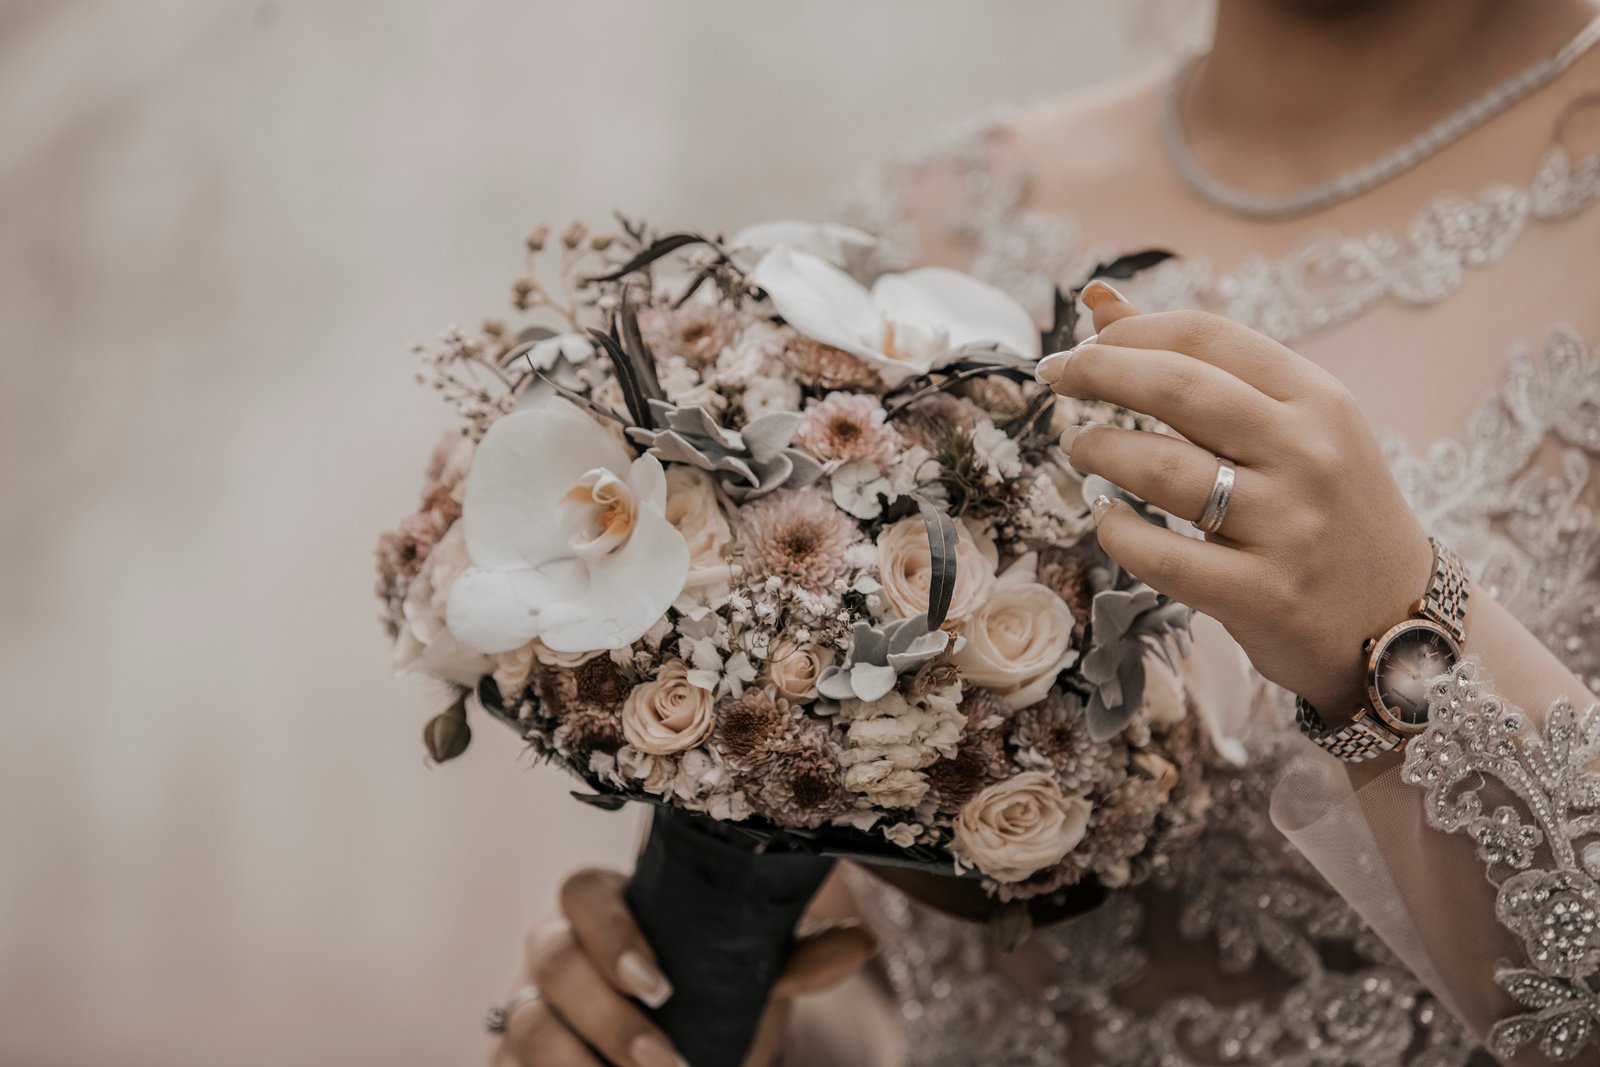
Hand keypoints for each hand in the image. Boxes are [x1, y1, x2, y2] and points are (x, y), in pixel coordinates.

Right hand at [491, 867, 876, 1066]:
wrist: (682, 1061)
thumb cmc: (706, 1010)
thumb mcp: (748, 988)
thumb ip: (793, 964)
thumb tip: (862, 941)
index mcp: (607, 912)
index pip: (583, 892)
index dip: (613, 934)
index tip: (662, 985)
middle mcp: (555, 951)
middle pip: (549, 955)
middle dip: (607, 1013)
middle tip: (664, 1061)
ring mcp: (527, 1008)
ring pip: (524, 1021)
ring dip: (579, 1063)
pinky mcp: (511, 1061)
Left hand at [1036, 281, 1435, 717]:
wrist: (1401, 619)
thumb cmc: (1327, 508)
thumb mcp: (1292, 425)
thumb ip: (1199, 366)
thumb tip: (1100, 300)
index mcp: (1317, 399)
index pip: (1206, 337)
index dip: (1128, 334)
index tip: (1078, 347)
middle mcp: (1308, 454)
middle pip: (1177, 387)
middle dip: (1098, 372)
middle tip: (1056, 378)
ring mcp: (1289, 527)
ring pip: (1162, 470)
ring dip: (1100, 451)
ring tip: (1083, 450)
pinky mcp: (1264, 595)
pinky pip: (1163, 556)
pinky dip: (1117, 532)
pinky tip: (1107, 519)